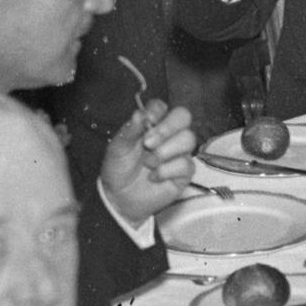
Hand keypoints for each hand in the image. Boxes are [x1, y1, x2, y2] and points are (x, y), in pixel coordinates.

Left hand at [100, 99, 198, 222]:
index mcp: (151, 124)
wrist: (120, 198)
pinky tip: (154, 177)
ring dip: (164, 152)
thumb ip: (129, 131)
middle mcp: (168, 134)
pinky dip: (166, 171)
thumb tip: (139, 114)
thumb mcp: (117, 148)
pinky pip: (186, 164)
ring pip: (188, 139)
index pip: (161, 106)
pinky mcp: (184, 171)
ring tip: (148, 164)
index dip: (156, 111)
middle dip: (167, 128)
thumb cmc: (118, 169)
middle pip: (183, 116)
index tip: (147, 120)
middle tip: (148, 143)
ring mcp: (178, 152)